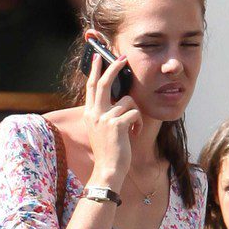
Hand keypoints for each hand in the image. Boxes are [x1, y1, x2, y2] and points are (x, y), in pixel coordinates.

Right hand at [83, 40, 139, 188]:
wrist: (107, 170)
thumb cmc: (108, 152)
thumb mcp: (101, 130)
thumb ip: (104, 115)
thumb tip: (118, 100)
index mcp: (90, 114)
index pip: (91, 87)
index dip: (95, 71)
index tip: (98, 58)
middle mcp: (95, 113)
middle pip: (105, 83)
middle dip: (114, 67)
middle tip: (123, 58)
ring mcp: (105, 118)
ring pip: (128, 101)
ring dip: (135, 113)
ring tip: (133, 128)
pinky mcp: (117, 125)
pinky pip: (135, 114)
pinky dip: (138, 124)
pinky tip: (135, 134)